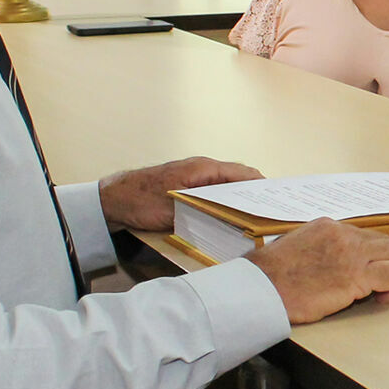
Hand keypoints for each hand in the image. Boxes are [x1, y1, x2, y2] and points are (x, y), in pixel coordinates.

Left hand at [98, 157, 262, 231]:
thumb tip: (232, 220)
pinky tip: (229, 217)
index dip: (263, 187)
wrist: (111, 199)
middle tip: (269, 213)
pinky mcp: (187, 186)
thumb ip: (205, 212)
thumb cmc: (141, 201)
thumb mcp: (176, 210)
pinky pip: (215, 191)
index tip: (277, 202)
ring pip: (227, 185)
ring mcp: (194, 176)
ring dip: (240, 199)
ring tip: (254, 217)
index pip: (244, 174)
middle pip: (239, 179)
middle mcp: (202, 169)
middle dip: (255, 194)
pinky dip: (226, 201)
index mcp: (203, 168)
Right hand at [247, 219, 388, 324]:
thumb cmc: (270, 277)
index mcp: (329, 227)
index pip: (367, 236)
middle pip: (387, 242)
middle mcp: (344, 235)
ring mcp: (351, 252)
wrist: (260, 288)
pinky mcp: (355, 274)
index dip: (383, 252)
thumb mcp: (296, 250)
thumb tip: (335, 264)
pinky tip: (385, 299)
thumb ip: (320, 250)